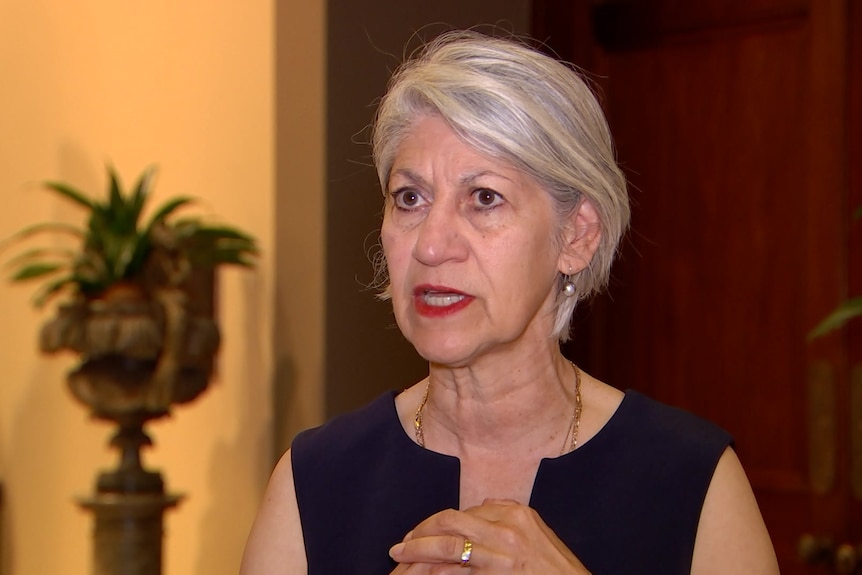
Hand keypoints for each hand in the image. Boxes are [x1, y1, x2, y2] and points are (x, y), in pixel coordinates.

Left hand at [388, 499, 590, 573]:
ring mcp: (503, 553)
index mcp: (517, 513)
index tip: (422, 532)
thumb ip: (509, 516)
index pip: (466, 511)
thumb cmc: (556, 569)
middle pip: (451, 521)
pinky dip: (436, 573)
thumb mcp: (537, 532)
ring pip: (449, 546)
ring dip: (419, 551)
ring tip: (400, 557)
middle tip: (402, 544)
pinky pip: (458, 572)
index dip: (437, 522)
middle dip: (421, 531)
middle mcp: (508, 528)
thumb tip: (481, 506)